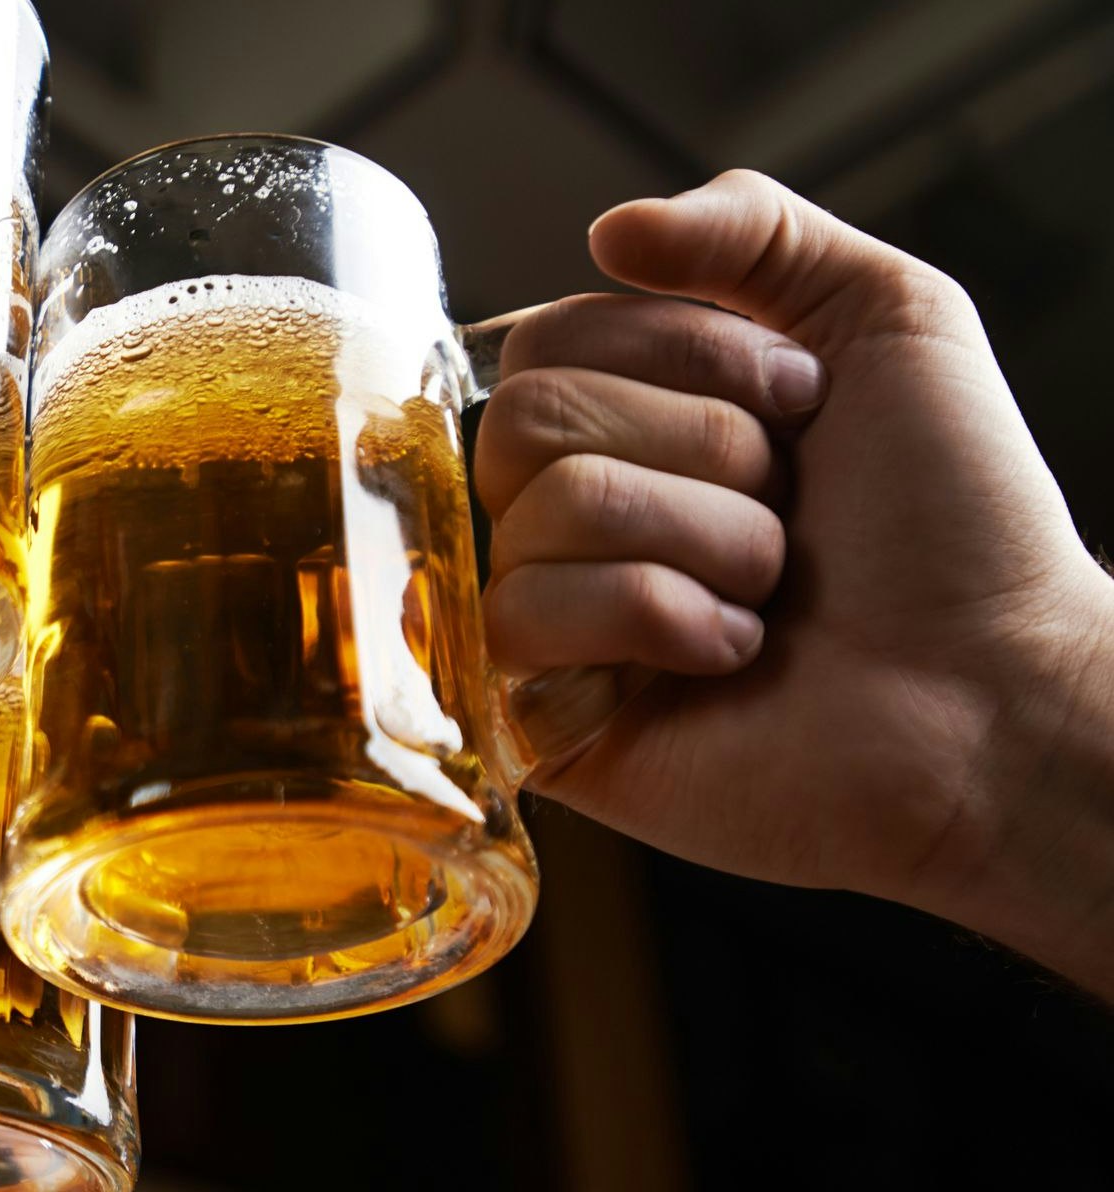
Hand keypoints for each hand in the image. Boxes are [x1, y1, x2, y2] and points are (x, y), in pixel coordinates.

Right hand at [478, 170, 1113, 995]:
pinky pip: (522, 618)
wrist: (1003, 692)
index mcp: (633, 425)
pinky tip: (728, 657)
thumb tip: (607, 229)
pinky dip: (657, 619)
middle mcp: (576, 516)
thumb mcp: (889, 315)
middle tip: (788, 507)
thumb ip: (755, 228)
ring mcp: (552, 621)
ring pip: (543, 511)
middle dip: (698, 447)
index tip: (803, 400)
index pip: (550, 337)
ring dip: (703, 538)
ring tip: (770, 594)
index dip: (681, 352)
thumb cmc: (960, 525)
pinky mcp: (538, 718)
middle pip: (527, 416)